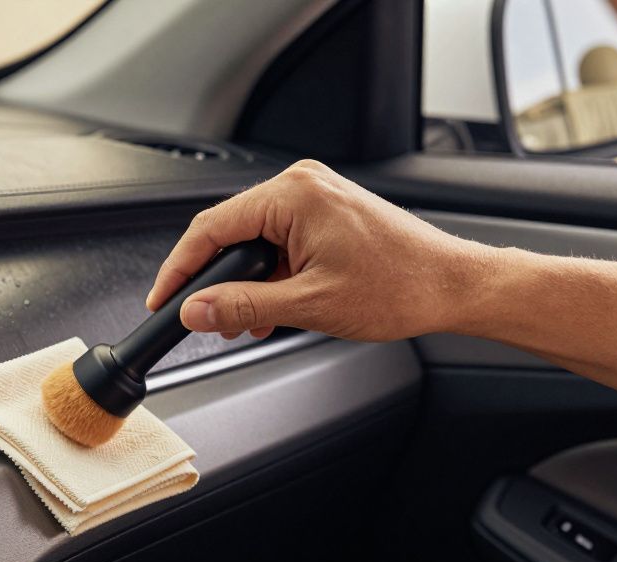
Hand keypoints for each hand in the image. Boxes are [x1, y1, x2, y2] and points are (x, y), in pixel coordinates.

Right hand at [146, 159, 495, 341]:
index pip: (210, 228)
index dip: (180, 269)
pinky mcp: (325, 212)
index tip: (163, 299)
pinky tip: (272, 307)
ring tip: (248, 321)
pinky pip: (277, 241)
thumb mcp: (309, 304)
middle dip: (214, 281)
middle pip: (228, 232)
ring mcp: (315, 196)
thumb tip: (195, 311)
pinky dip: (268, 275)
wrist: (453, 286)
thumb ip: (242, 306)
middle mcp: (302, 185)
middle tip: (206, 321)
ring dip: (244, 283)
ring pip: (252, 240)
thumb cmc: (401, 285)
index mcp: (294, 195)